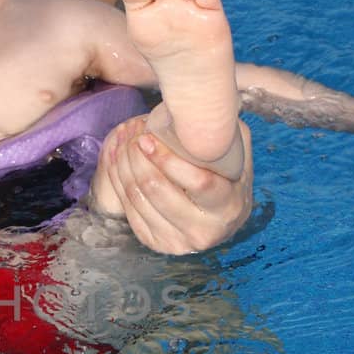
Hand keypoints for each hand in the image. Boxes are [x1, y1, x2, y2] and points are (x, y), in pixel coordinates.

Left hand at [91, 114, 253, 253]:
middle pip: (158, 190)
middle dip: (138, 159)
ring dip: (124, 167)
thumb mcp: (236, 156)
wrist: (222, 218)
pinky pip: (128, 210)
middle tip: (132, 135)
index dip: (168, 159)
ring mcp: (178, 242)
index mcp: (228, 206)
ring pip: (139, 199)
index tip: (148, 137)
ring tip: (123, 143)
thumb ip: (226, 134)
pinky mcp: (156, 244)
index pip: (197, 182)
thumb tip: (203, 109)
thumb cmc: (228, 180)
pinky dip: (118, 182)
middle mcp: (204, 230)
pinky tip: (117, 162)